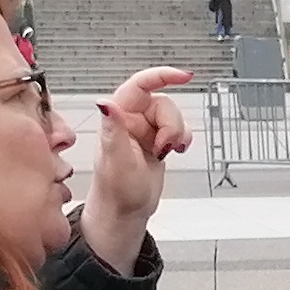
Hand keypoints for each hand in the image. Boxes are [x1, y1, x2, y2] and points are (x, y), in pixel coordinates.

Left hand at [82, 67, 193, 264]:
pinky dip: (182, 138)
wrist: (125, 212)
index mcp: (116, 118)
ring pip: (172, 116)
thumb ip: (114, 129)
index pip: (140, 85)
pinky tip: (175, 150)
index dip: (162, 76)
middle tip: (164, 146)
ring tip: (166, 152)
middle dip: (171, 123)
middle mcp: (130, 120)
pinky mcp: (156, 140)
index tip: (184, 76)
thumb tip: (105, 103)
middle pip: (163, 103)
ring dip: (177, 133)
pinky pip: (178, 129)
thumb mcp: (117, 160)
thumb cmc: (116, 191)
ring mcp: (144, 130)